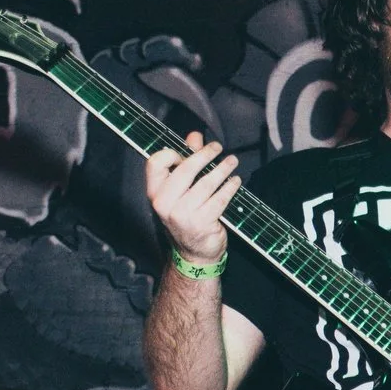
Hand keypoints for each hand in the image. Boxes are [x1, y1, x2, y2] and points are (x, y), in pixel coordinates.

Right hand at [145, 130, 239, 265]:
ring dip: (223, 169)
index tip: (188, 150)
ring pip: (206, 183)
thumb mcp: (181, 191)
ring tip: (232, 162)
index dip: (172, 152)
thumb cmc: (186, 216)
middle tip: (218, 148)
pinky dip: (230, 187)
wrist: (193, 254)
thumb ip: (186, 161)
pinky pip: (220, 198)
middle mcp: (165, 203)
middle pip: (185, 169)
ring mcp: (183, 215)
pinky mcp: (202, 222)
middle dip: (205, 154)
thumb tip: (195, 135)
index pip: (156, 162)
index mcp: (155, 193)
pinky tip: (235, 181)